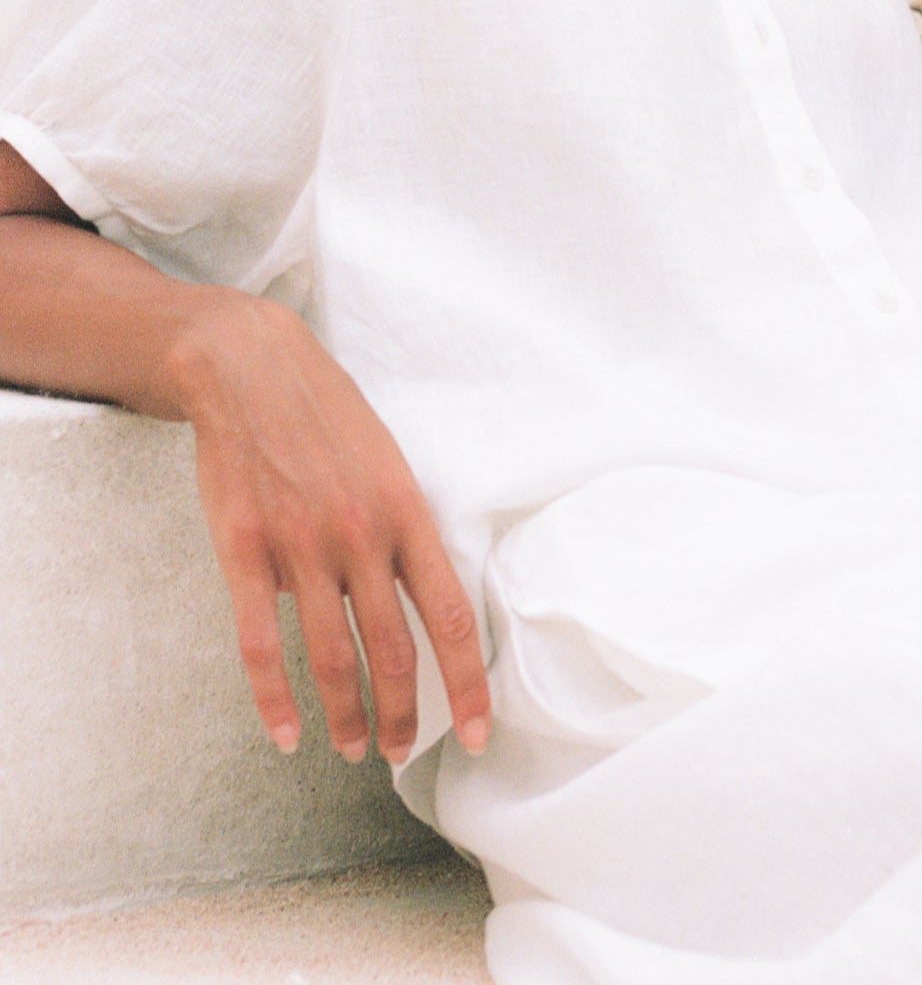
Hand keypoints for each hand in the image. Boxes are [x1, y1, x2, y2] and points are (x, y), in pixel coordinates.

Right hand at [171, 292, 490, 766]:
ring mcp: (299, 544)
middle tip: (402, 753)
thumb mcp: (388, 461)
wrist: (250, 367)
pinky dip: (274, 700)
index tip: (478, 732)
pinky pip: (260, 644)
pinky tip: (286, 734)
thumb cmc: (328, 416)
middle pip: (392, 650)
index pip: (450, 616)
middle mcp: (359, 533)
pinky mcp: (244, 550)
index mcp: (405, 511)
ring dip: (346, 716)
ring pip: (331, 656)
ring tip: (351, 749)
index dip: (467, 684)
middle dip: (401, 716)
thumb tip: (415, 599)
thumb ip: (403, 530)